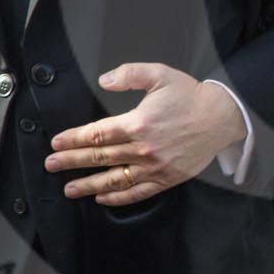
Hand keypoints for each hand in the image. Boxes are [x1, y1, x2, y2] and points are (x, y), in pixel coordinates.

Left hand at [48, 63, 244, 206]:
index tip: (57, 142)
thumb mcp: (160, 74)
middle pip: (100, 158)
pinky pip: (138, 192)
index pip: (97, 134)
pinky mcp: (167, 178)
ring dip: (89, 185)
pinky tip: (103, 199)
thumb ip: (129, 74)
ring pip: (115, 179)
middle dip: (72, 162)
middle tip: (52, 165)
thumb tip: (104, 80)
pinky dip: (119, 198)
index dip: (74, 139)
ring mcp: (155, 167)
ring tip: (70, 189)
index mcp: (138, 122)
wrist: (221, 117)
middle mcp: (144, 148)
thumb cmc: (191, 95)